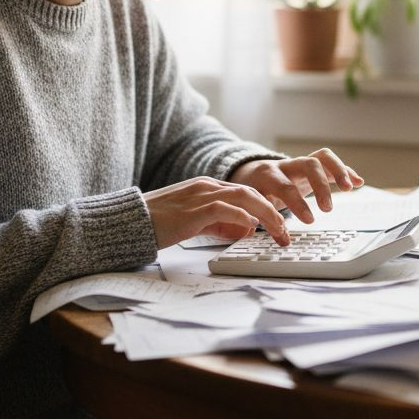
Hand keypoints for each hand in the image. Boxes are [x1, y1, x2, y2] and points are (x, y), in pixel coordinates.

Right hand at [144, 177, 289, 248]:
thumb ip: (221, 223)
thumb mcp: (197, 221)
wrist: (132, 221)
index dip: (266, 207)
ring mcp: (200, 196)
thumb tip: (246, 229)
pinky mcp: (193, 210)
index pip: (246, 192)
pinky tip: (252, 227)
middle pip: (251, 192)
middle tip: (286, 232)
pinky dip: (241, 217)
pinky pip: (224, 209)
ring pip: (244, 197)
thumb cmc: (160, 223)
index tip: (280, 224)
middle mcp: (207, 186)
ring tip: (279, 231)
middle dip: (273, 211)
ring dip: (266, 215)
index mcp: (208, 187)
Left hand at [229, 148, 364, 226]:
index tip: (310, 220)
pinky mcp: (313, 166)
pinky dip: (346, 171)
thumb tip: (284, 240)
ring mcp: (302, 163)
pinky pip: (331, 164)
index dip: (298, 203)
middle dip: (321, 186)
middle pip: (309, 165)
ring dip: (339, 170)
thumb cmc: (254, 191)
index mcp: (268, 175)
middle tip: (327, 208)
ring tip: (350, 187)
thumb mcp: (255, 205)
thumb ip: (269, 221)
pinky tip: (358, 182)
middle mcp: (287, 165)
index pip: (286, 186)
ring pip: (323, 157)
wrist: (251, 173)